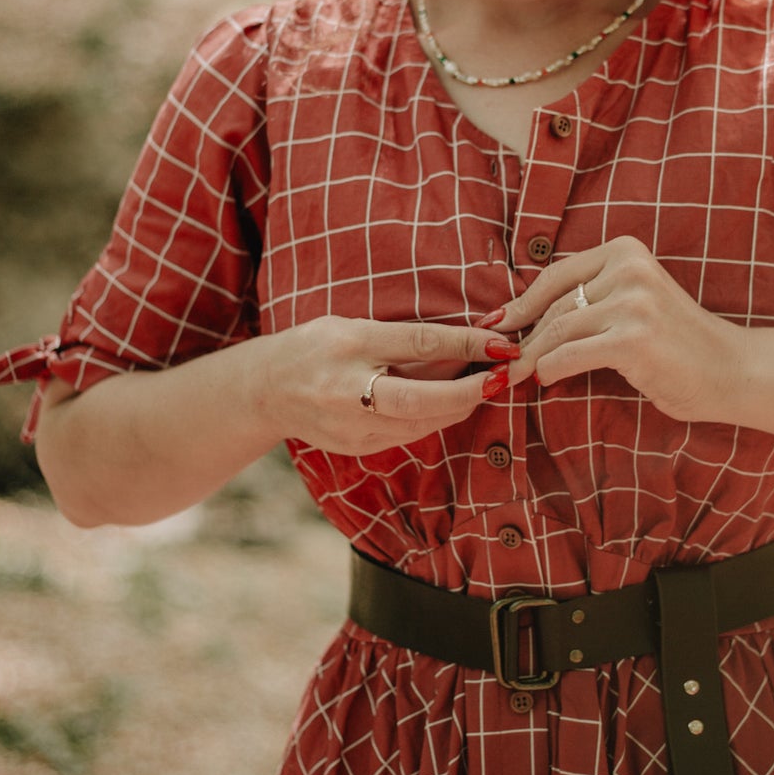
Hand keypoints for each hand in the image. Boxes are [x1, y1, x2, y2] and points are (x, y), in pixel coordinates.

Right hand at [265, 316, 518, 455]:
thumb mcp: (356, 327)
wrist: (268, 391)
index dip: (466, 344)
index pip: (420, 345)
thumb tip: (471, 340)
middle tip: (505, 377)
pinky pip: (411, 433)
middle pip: (423, 399)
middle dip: (472, 391)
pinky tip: (457, 402)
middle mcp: (348, 390)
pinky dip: (439, 417)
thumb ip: (408, 338)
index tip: (502, 343)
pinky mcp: (359, 448)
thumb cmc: (317, 347)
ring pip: (424, 423)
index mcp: (348, 346)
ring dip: (463, 405)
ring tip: (490, 385)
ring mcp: (352, 427)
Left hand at [491, 236, 743, 421]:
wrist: (732, 370)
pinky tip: (545, 379)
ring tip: (513, 375)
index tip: (498, 322)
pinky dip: (550, 369)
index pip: (557, 275)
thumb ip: (594, 299)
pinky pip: (570, 355)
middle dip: (524, 336)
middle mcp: (630, 269)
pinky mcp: (632, 340)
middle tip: (501, 359)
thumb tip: (526, 318)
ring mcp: (633, 303)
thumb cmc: (679, 344)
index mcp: (627, 251)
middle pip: (556, 305)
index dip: (522, 302)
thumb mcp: (636, 303)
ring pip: (558, 330)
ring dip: (530, 356)